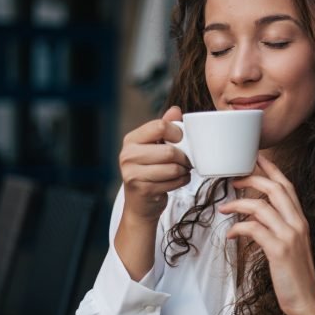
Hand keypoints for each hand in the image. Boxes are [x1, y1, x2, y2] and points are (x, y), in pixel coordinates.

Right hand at [119, 106, 191, 225]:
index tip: (181, 140)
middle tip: (186, 160)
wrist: (141, 204)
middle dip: (184, 157)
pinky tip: (177, 180)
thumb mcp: (155, 146)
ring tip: (181, 170)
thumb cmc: (151, 170)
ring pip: (173, 168)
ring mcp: (132, 173)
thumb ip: (165, 127)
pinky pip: (173, 182)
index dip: (177, 133)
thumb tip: (176, 110)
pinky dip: (181, 181)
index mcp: (131, 140)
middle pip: (170, 151)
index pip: (159, 126)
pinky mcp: (142, 189)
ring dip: (184, 170)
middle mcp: (128, 155)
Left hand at [219, 154, 314, 314]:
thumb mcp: (289, 244)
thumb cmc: (293, 274)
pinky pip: (254, 229)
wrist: (305, 300)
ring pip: (261, 206)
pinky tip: (231, 235)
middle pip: (274, 188)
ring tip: (224, 208)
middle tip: (232, 180)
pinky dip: (238, 228)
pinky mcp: (279, 250)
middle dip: (252, 179)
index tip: (256, 156)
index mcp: (300, 219)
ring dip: (238, 204)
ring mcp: (289, 236)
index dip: (271, 169)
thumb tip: (253, 216)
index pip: (287, 185)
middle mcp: (297, 223)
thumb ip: (276, 227)